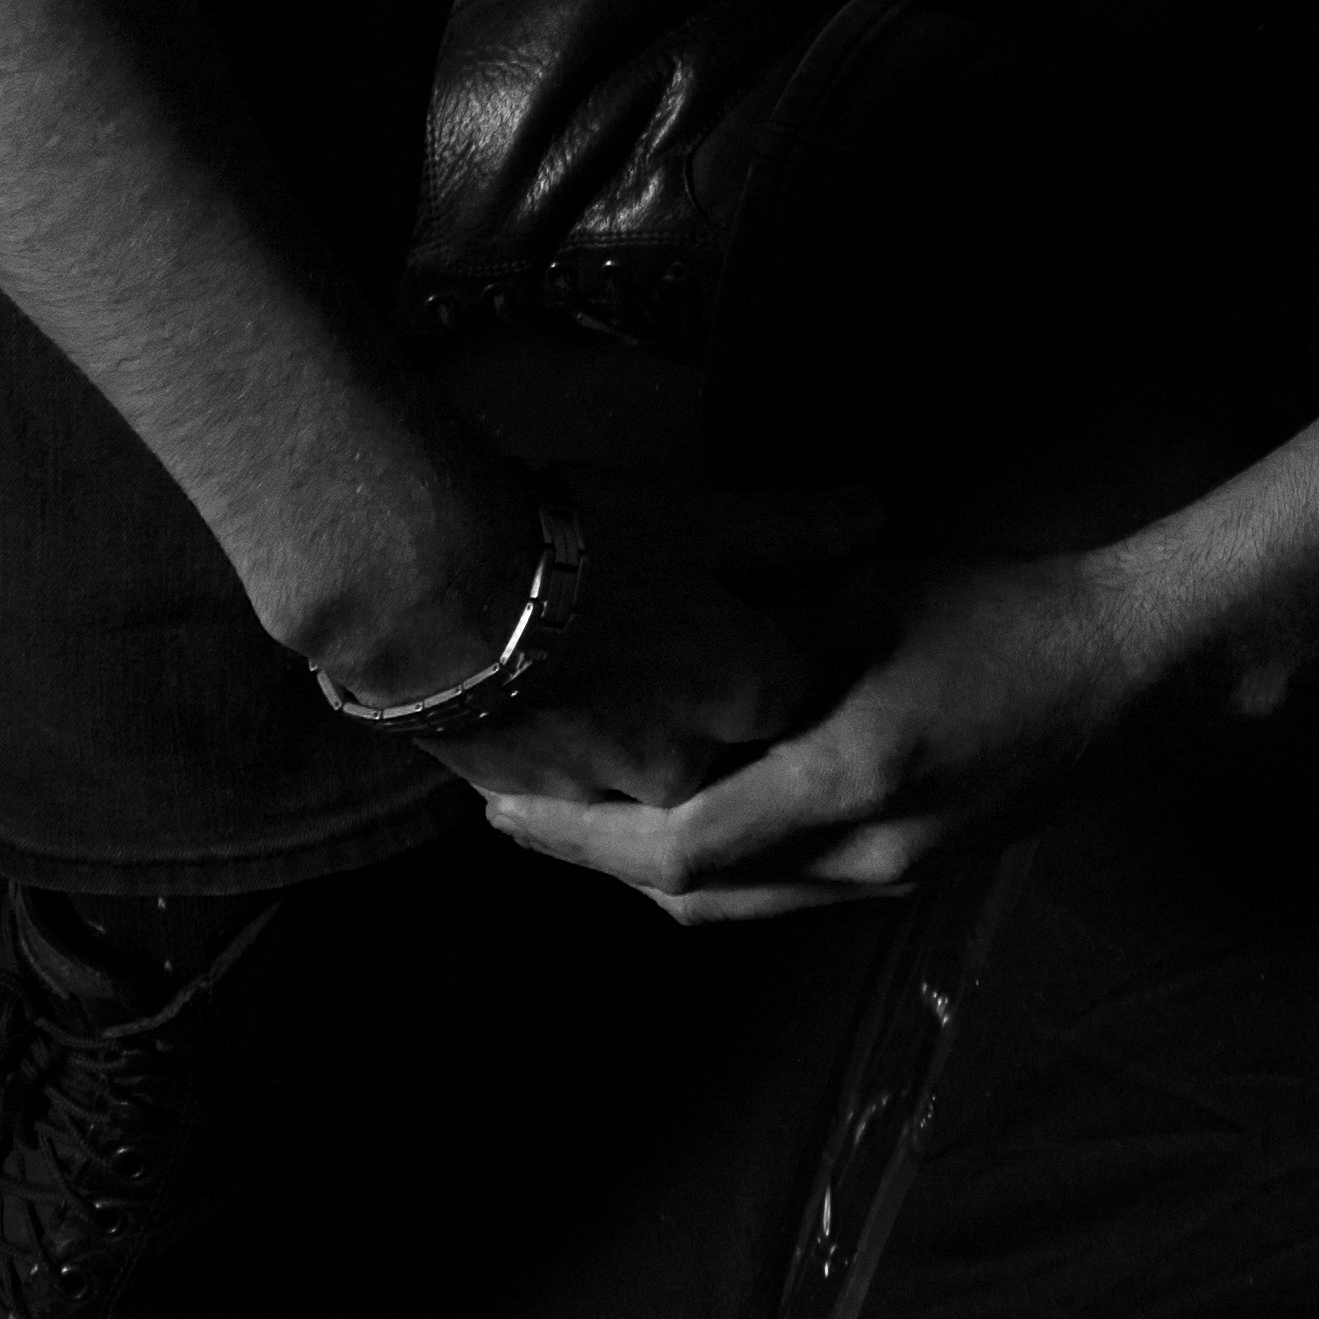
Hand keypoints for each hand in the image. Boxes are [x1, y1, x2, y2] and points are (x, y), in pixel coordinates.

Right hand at [417, 480, 883, 817]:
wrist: (441, 596)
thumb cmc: (586, 542)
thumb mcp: (701, 517)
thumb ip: (795, 529)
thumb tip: (877, 515)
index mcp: (754, 695)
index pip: (806, 690)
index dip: (788, 646)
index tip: (767, 613)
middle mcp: (698, 766)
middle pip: (733, 747)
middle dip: (719, 705)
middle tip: (679, 639)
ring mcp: (615, 796)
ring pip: (655, 781)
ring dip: (649, 742)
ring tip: (616, 675)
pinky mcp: (541, 802)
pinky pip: (581, 796)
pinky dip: (583, 759)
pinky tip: (562, 710)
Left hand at [474, 544, 1156, 920]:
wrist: (1134, 674)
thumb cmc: (1008, 609)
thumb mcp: (873, 592)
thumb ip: (768, 631)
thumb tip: (665, 646)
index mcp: (849, 777)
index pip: (680, 847)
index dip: (580, 838)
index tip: (506, 806)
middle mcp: (863, 853)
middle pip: (694, 894)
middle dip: (597, 861)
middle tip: (517, 814)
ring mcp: (892, 876)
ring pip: (740, 901)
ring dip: (656, 868)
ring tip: (585, 814)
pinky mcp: (913, 871)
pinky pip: (789, 888)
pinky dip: (722, 863)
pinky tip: (689, 811)